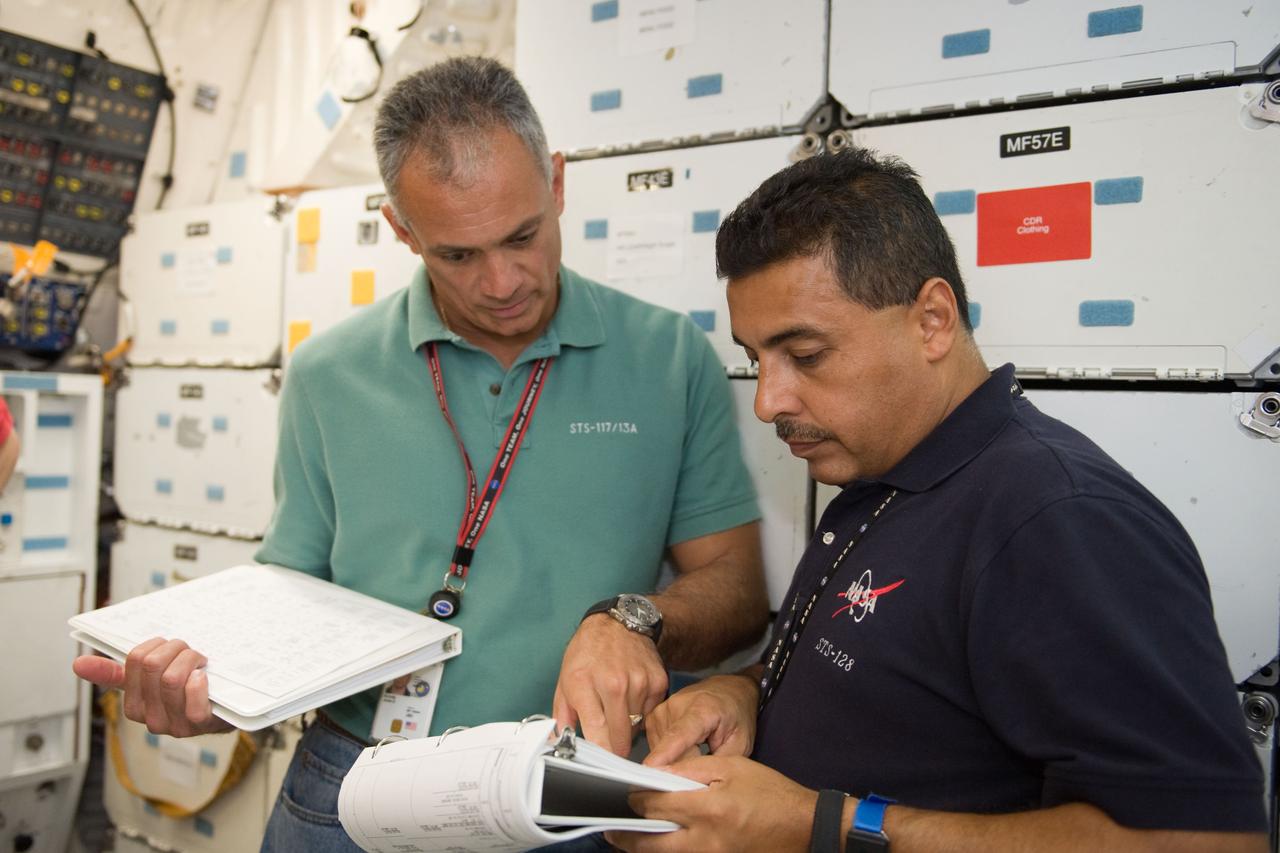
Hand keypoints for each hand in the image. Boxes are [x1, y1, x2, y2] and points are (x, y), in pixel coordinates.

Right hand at [72, 637, 230, 736]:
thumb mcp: (150, 683)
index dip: (157, 644)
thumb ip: (115, 674)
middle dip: (177, 648)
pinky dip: (199, 681)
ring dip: (191, 660)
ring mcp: (174, 724)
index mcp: (134, 705)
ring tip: (199, 662)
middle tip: (189, 651)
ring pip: (172, 678)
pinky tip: (203, 677)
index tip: (169, 647)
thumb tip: (77, 663)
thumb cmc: (184, 693)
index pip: (135, 660)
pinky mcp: (199, 725)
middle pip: (153, 665)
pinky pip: (192, 699)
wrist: (224, 714)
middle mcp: (151, 718)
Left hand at [553, 614, 667, 755]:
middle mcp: (614, 683)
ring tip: (617, 709)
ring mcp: (639, 683)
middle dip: (615, 748)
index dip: (601, 755)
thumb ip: (562, 716)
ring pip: (636, 727)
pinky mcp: (657, 682)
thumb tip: (559, 744)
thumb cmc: (588, 653)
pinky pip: (650, 713)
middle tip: (609, 745)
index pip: (597, 732)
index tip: (602, 767)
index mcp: (585, 684)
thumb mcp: (565, 681)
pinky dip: (641, 713)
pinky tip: (632, 698)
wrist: (618, 624)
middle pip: (620, 737)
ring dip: (627, 727)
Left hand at [606, 754, 817, 852]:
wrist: (800, 825)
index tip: (626, 793)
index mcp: (708, 809)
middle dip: (625, 836)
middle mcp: (705, 840)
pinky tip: (657, 845)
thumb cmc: (768, 791)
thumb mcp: (732, 766)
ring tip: (623, 840)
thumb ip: (691, 769)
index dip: (636, 799)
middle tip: (609, 829)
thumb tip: (657, 773)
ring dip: (642, 849)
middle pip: (651, 844)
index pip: (656, 806)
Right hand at [643, 673, 758, 766]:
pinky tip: (687, 747)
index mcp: (702, 709)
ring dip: (677, 760)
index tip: (650, 770)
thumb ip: (717, 764)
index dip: (665, 754)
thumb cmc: (736, 715)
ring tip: (698, 750)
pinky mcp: (653, 717)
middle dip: (684, 767)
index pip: (679, 735)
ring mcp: (662, 710)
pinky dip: (670, 754)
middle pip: (670, 751)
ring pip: (662, 752)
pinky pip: (657, 747)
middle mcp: (676, 706)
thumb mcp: (740, 743)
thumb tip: (695, 785)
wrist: (729, 690)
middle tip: (705, 764)